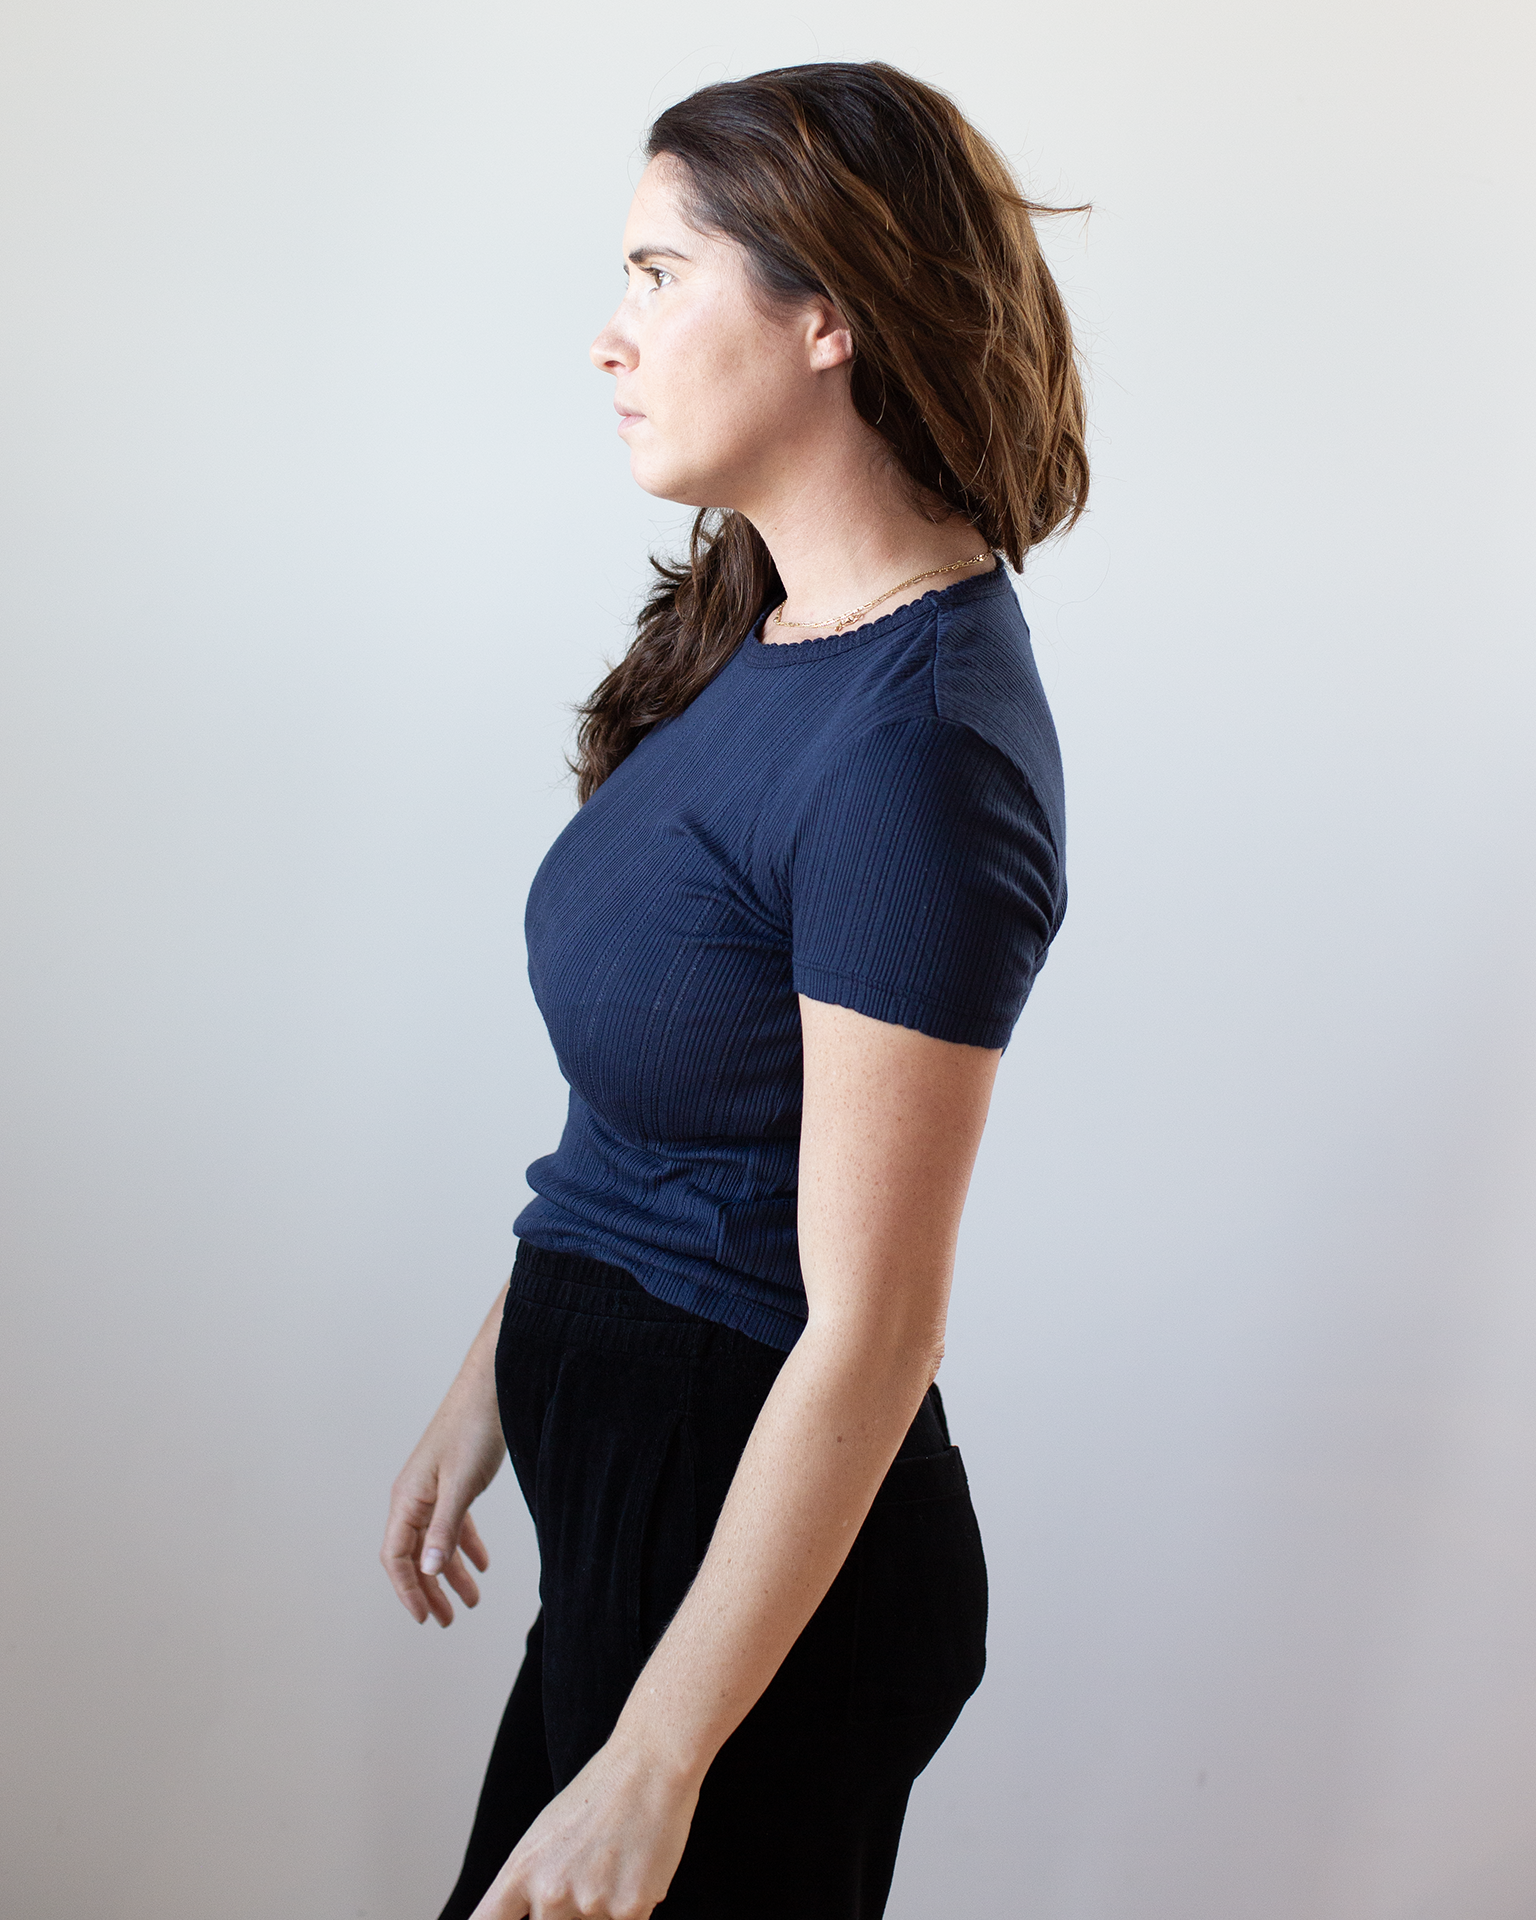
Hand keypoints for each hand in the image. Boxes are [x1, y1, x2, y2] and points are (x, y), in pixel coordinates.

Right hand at [381, 1285, 508, 1625]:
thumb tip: (428, 1572)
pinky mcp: (454, 1481)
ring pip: (435, 1541)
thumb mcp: (460, 1484)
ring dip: (451, 1572)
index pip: (396, 1557)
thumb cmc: (473, 1429)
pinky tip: (482, 1564)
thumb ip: (444, 1528)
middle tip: (448, 1621)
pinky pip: (453, 1523)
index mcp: (407, 1498)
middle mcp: (414, 1496)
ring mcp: (434, 1488)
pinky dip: (465, 1546)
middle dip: (429, 1591)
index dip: (407, 1591)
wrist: (494, 1387)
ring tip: (471, 1601)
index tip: (425, 1619)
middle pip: (414, 1555)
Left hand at [470, 1730, 699, 1919]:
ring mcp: (590, 1904)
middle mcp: (550, 1893)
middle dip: (566, 1910)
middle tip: (588, 1867)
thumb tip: (530, 1913)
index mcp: (522, 1870)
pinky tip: (636, 1867)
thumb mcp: (545, 1833)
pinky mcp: (629, 1911)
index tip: (520, 1912)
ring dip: (602, 1909)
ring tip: (614, 1863)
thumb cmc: (598, 1793)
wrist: (650, 1767)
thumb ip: (529, 1882)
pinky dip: (632, 1905)